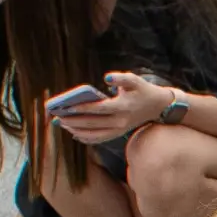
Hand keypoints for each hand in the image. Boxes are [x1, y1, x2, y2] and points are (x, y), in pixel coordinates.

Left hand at [54, 72, 174, 144]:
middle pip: (93, 123)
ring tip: (63, 125)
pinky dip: (87, 138)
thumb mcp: (134, 79)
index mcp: (122, 107)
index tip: (65, 107)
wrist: (158, 106)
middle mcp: (120, 121)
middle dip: (73, 120)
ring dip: (77, 131)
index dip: (80, 108)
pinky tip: (75, 135)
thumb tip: (106, 78)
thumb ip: (120, 78)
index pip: (97, 109)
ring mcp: (120, 129)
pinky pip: (101, 139)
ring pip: (95, 134)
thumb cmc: (142, 90)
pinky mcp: (119, 133)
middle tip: (57, 117)